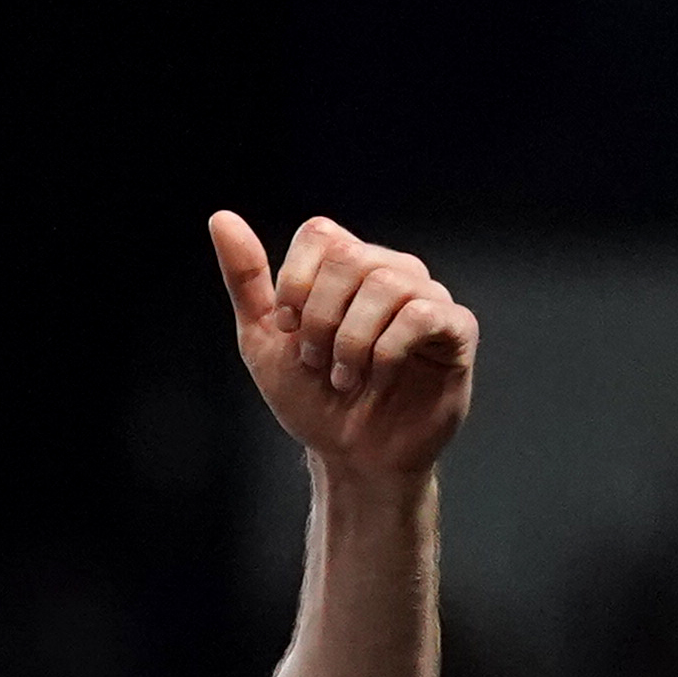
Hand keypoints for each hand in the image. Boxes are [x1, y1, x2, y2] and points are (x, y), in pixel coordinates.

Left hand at [209, 213, 474, 484]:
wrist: (350, 458)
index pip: (320, 234)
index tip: (288, 329)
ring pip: (386, 283)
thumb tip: (220, 218)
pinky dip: (388, 350)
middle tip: (316, 363)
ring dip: (351, 341)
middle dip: (320, 320)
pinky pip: (423, 314)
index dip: (295, 283)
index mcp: (348, 265)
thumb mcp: (264, 340)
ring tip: (345, 378)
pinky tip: (380, 376)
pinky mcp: (456, 331)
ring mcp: (427, 297)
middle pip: (350, 258)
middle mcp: (391, 271)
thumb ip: (246, 279)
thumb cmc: (312, 400)